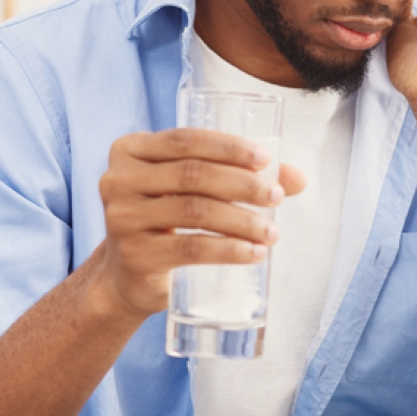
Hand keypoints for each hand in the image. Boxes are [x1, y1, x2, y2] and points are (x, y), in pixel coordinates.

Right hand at [92, 129, 305, 317]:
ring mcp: (122, 218)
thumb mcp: (193, 189)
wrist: (129, 275)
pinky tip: (254, 253)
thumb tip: (298, 179)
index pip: (185, 139)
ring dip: (242, 221)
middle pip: (192, 174)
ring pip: (194, 211)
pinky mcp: (134, 255)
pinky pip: (190, 248)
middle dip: (243, 184)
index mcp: (131, 149)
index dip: (228, 147)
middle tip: (277, 197)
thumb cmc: (168, 220)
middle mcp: (117, 179)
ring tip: (272, 232)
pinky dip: (228, 250)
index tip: (265, 160)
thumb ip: (240, 175)